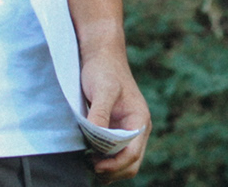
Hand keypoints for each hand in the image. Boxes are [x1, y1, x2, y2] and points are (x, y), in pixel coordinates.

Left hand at [81, 46, 150, 182]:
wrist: (101, 56)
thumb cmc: (103, 70)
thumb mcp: (102, 90)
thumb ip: (100, 114)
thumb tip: (96, 139)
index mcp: (140, 121)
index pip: (133, 154)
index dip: (115, 165)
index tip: (95, 165)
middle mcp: (137, 130)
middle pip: (131, 165)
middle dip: (112, 170)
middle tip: (89, 164)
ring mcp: (126, 133)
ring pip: (123, 164)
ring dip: (107, 169)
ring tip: (87, 160)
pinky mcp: (115, 132)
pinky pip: (113, 156)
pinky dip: (103, 162)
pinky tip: (87, 155)